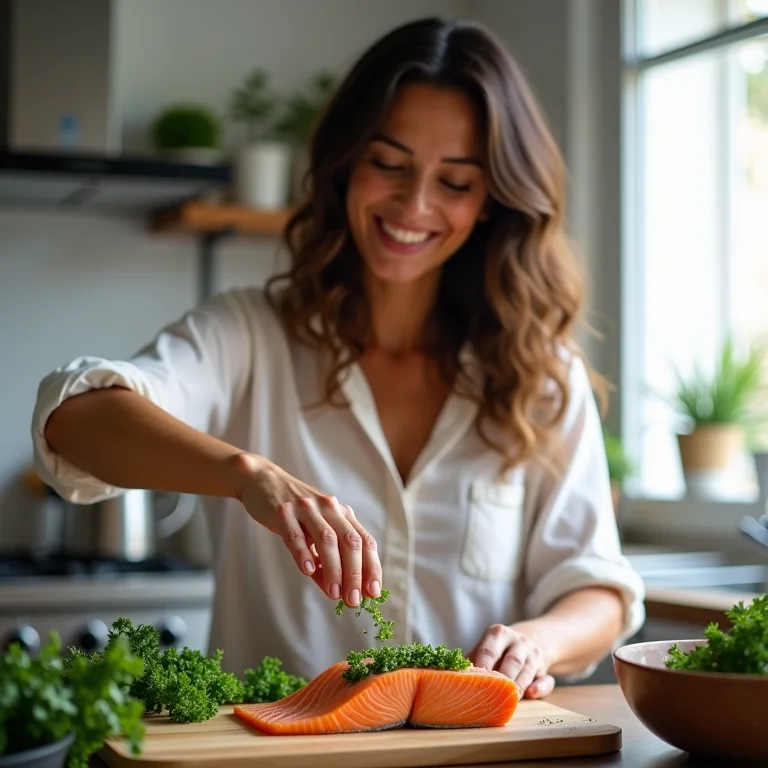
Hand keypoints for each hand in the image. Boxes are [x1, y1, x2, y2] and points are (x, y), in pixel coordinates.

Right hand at [236, 454, 381, 607]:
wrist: (263, 481)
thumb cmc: (293, 512)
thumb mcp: (313, 531)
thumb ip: (324, 560)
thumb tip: (334, 593)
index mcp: (341, 513)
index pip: (364, 540)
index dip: (372, 567)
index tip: (373, 593)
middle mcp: (328, 508)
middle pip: (349, 541)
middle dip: (355, 573)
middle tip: (353, 600)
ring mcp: (306, 508)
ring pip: (326, 539)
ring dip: (333, 568)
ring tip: (334, 593)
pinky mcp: (282, 511)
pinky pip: (295, 534)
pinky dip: (303, 553)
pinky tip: (307, 571)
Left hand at [468, 624, 555, 698]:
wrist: (532, 638)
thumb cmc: (498, 648)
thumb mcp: (486, 645)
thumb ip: (471, 658)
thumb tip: (449, 674)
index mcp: (498, 634)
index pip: (489, 650)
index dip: (483, 665)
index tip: (475, 679)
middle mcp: (518, 641)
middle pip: (512, 660)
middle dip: (503, 678)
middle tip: (492, 695)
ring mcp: (533, 654)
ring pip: (527, 670)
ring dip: (518, 686)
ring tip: (508, 701)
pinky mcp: (545, 668)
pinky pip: (546, 679)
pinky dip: (541, 686)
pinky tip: (532, 694)